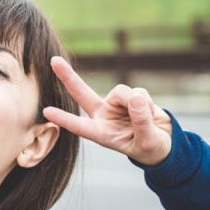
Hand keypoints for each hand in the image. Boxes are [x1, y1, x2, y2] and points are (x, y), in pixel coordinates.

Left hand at [42, 56, 172, 165]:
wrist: (164, 142)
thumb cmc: (150, 148)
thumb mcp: (147, 141)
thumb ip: (141, 123)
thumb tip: (136, 99)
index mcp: (101, 133)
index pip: (79, 126)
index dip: (64, 119)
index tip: (46, 111)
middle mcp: (103, 115)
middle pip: (82, 93)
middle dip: (68, 76)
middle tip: (53, 61)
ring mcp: (115, 104)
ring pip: (121, 92)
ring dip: (137, 102)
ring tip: (146, 118)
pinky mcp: (129, 96)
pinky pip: (137, 92)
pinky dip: (147, 102)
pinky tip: (150, 112)